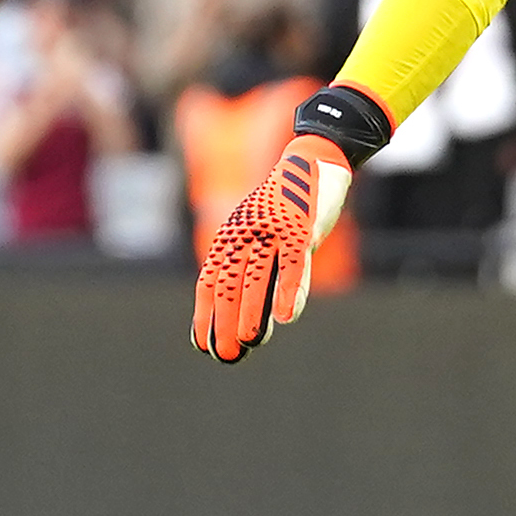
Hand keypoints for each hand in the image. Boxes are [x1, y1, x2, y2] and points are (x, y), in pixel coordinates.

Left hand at [191, 135, 351, 362]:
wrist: (312, 161)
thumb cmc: (287, 208)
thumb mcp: (266, 236)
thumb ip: (262, 271)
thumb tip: (267, 317)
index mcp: (230, 237)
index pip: (210, 281)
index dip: (205, 314)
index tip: (203, 345)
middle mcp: (244, 234)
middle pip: (229, 284)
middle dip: (224, 322)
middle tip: (225, 354)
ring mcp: (271, 230)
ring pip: (256, 276)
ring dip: (251, 311)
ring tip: (248, 341)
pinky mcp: (300, 227)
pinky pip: (293, 264)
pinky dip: (290, 291)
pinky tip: (287, 318)